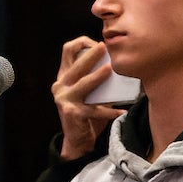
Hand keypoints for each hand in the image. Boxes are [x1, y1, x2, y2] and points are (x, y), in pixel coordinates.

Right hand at [52, 38, 125, 161]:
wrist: (77, 138)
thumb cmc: (87, 110)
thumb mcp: (88, 91)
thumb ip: (96, 78)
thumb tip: (118, 64)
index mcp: (64, 76)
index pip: (67, 50)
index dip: (82, 43)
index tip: (98, 44)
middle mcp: (60, 85)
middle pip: (75, 65)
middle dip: (90, 55)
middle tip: (104, 47)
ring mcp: (64, 99)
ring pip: (83, 83)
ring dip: (97, 76)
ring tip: (110, 69)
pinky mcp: (72, 113)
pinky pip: (94, 110)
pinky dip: (110, 111)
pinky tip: (122, 111)